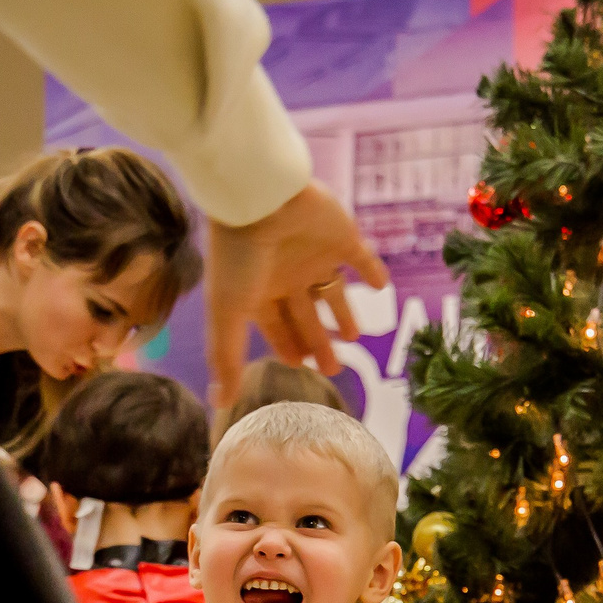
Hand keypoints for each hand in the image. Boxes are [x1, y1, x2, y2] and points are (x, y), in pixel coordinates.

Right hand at [203, 181, 389, 403]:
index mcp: (260, 292)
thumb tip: (221, 404)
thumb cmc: (238, 257)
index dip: (287, 347)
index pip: (277, 328)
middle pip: (306, 317)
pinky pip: (361, 258)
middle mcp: (287, 275)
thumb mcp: (230, 313)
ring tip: (355, 337)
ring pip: (332, 292)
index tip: (300, 366)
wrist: (261, 198)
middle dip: (318, 343)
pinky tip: (381, 287)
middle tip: (333, 368)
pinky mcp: (341, 236)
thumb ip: (227, 358)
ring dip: (343, 314)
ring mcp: (314, 255)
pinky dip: (370, 271)